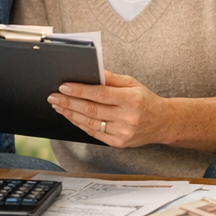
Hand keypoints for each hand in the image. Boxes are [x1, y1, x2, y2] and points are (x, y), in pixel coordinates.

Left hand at [49, 70, 167, 148]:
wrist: (162, 122)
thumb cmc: (145, 99)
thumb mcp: (133, 83)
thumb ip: (111, 78)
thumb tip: (91, 73)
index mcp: (132, 99)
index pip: (101, 94)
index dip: (80, 91)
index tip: (64, 87)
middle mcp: (128, 117)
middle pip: (92, 110)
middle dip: (70, 103)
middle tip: (54, 97)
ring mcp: (123, 132)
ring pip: (90, 124)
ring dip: (71, 114)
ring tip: (59, 106)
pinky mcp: (118, 143)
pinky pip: (94, 134)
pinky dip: (80, 124)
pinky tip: (72, 117)